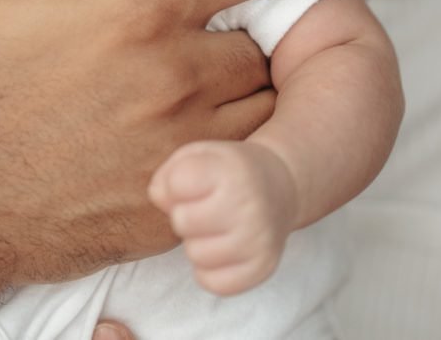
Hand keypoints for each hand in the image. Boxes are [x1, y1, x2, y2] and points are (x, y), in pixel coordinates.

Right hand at [0, 0, 357, 290]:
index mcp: (134, 10)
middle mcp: (174, 78)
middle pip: (264, 36)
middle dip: (253, 22)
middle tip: (220, 19)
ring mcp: (183, 147)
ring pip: (266, 100)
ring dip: (251, 80)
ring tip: (202, 73)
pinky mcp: (179, 202)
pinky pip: (245, 160)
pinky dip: (239, 135)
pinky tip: (194, 124)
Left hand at [148, 140, 299, 294]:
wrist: (280, 188)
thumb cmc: (230, 173)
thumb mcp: (199, 155)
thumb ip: (169, 173)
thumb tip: (160, 200)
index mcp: (232, 172)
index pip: (177, 184)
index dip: (175, 184)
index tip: (193, 182)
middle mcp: (249, 206)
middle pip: (182, 221)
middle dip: (185, 214)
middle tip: (204, 207)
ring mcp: (258, 240)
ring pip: (196, 255)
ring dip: (197, 243)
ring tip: (215, 228)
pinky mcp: (262, 268)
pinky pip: (213, 283)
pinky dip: (210, 270)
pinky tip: (221, 250)